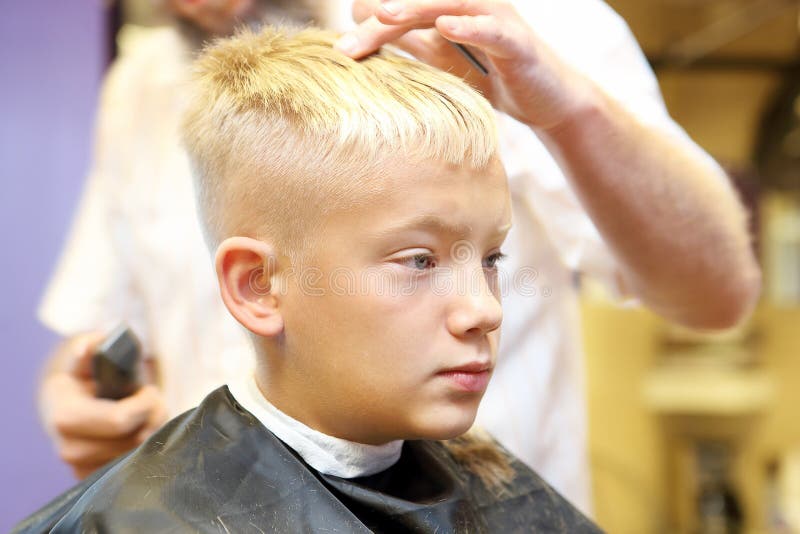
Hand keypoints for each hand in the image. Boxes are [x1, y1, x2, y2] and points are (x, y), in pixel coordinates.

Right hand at [39, 332, 167, 478]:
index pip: (118, 420)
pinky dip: (142, 450)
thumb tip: (88, 348)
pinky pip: (131, 470)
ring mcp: (80, 468)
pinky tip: (139, 431)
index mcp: (64, 415)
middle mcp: (68, 448)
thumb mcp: (87, 353)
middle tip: (156, 400)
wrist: (65, 402)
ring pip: (136, 457)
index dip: (145, 405)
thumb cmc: (84, 374)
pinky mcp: (92, 479)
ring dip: (151, 434)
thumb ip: (92, 345)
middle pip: (133, 441)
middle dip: (153, 418)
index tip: (151, 390)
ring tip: (148, 413)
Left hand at [335, 0, 598, 130]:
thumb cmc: (494, 78)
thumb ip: (414, 42)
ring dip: (417, 6)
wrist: (547, 103)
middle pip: (419, 5)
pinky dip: (468, 27)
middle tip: (347, 43)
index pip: (404, 10)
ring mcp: (496, 19)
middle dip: (381, 19)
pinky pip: (491, 29)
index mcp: (450, 11)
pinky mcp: (517, 41)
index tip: (338, 46)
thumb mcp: (445, 60)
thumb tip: (371, 30)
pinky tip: (445, 26)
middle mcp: (471, 7)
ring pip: (451, 4)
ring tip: (384, 13)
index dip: (370, 22)